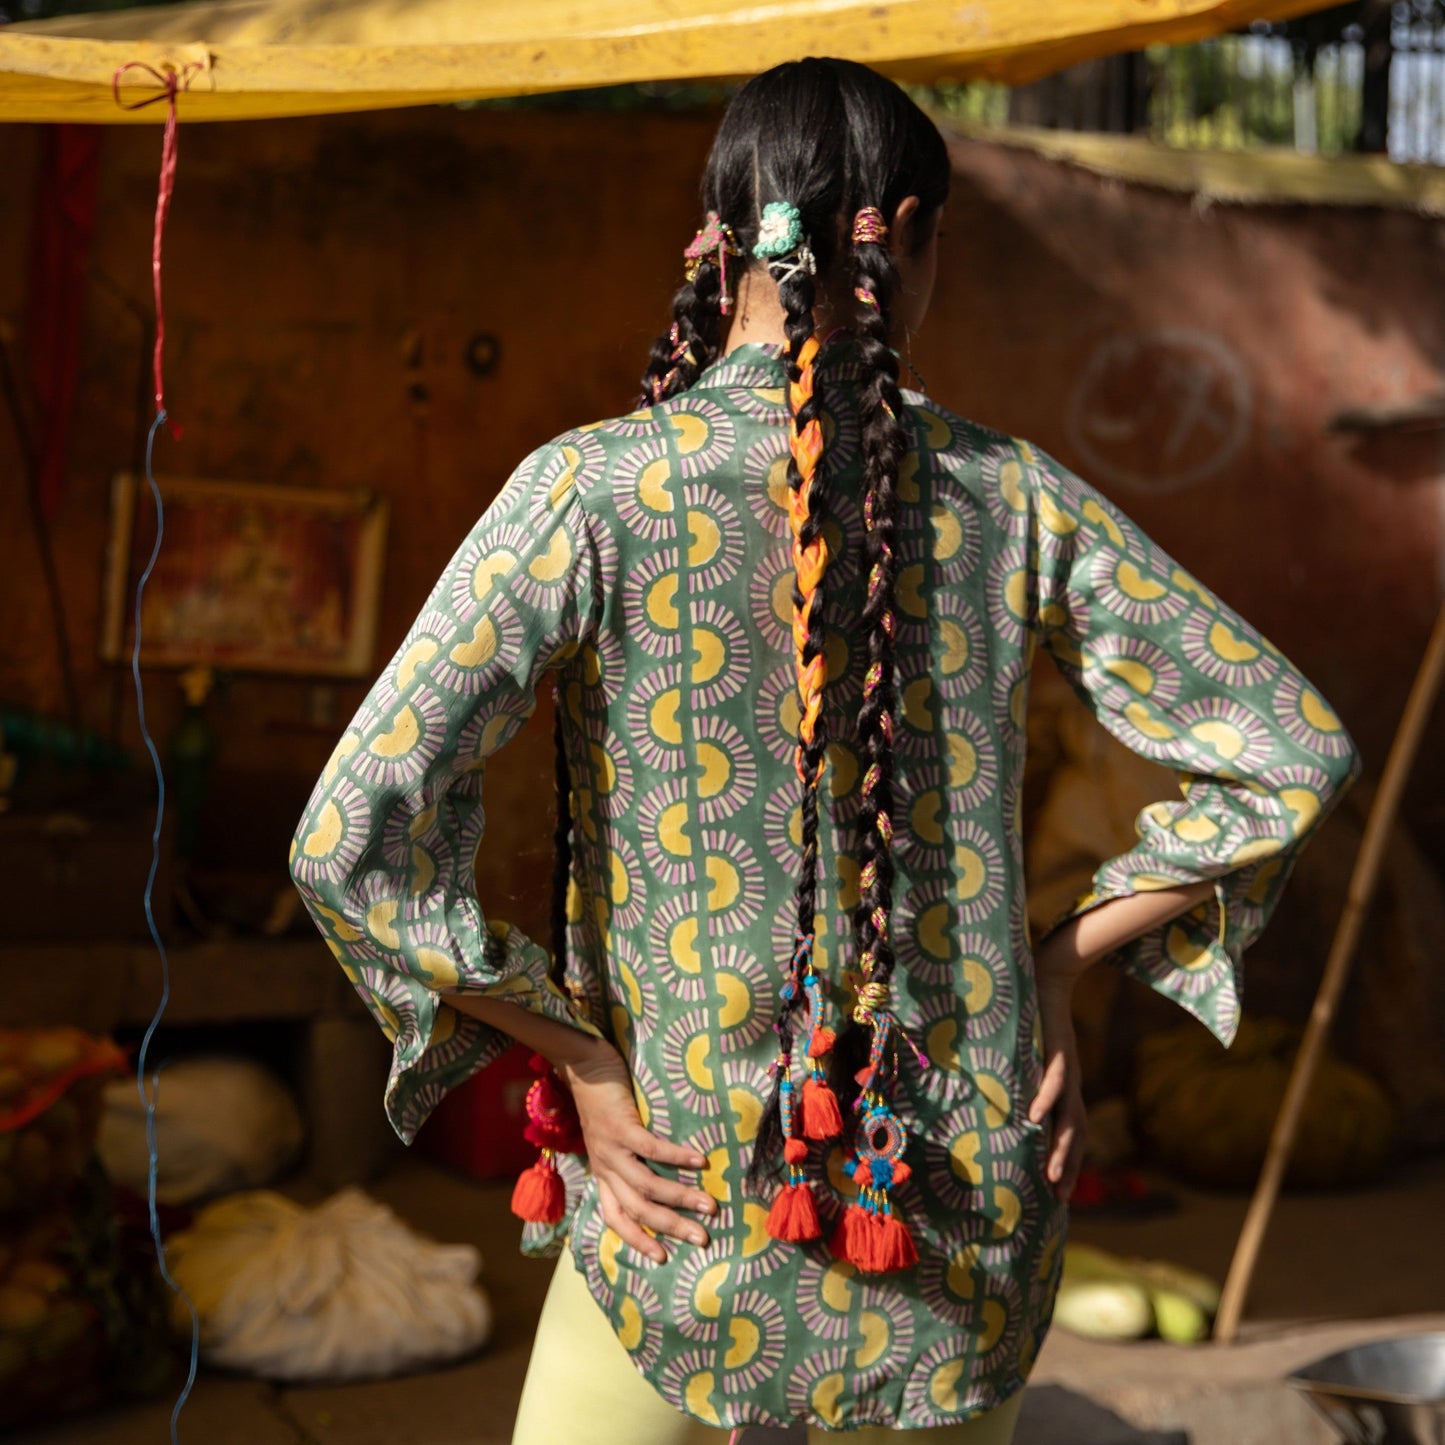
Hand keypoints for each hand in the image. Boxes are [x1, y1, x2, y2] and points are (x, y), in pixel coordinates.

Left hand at [559, 1040, 716, 1264]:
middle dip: (671, 1227)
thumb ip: (629, 1159)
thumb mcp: (610, 1139)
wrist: (581, 1066)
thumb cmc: (602, 1102)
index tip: (663, 1258)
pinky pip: (651, 1148)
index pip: (617, 1218)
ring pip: (646, 1184)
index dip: (638, 1240)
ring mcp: (611, 1148)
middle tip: (702, 1238)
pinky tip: (700, 1161)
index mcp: (603, 1174)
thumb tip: (663, 1177)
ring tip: (709, 1206)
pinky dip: (677, 1157)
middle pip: (638, 1208)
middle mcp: (605, 1167)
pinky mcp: (620, 1126)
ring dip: (680, 1198)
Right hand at [1027, 974, 1086, 1203]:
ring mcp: (1065, 1068)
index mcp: (1066, 1087)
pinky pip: (1052, 1079)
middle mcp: (1071, 1084)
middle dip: (1069, 1166)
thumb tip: (1005, 1102)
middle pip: (1076, 1133)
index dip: (1069, 1163)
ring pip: (1068, 1115)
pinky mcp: (1055, 1049)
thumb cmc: (1036, 1016)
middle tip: (1060, 1197)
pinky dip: (1045, 1100)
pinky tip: (1033, 1119)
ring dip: (1060, 1146)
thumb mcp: (1029, 1055)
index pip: (1073, 1133)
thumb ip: (1022, 1078)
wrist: (1051, 976)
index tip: (1059, 1194)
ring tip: (1051, 1173)